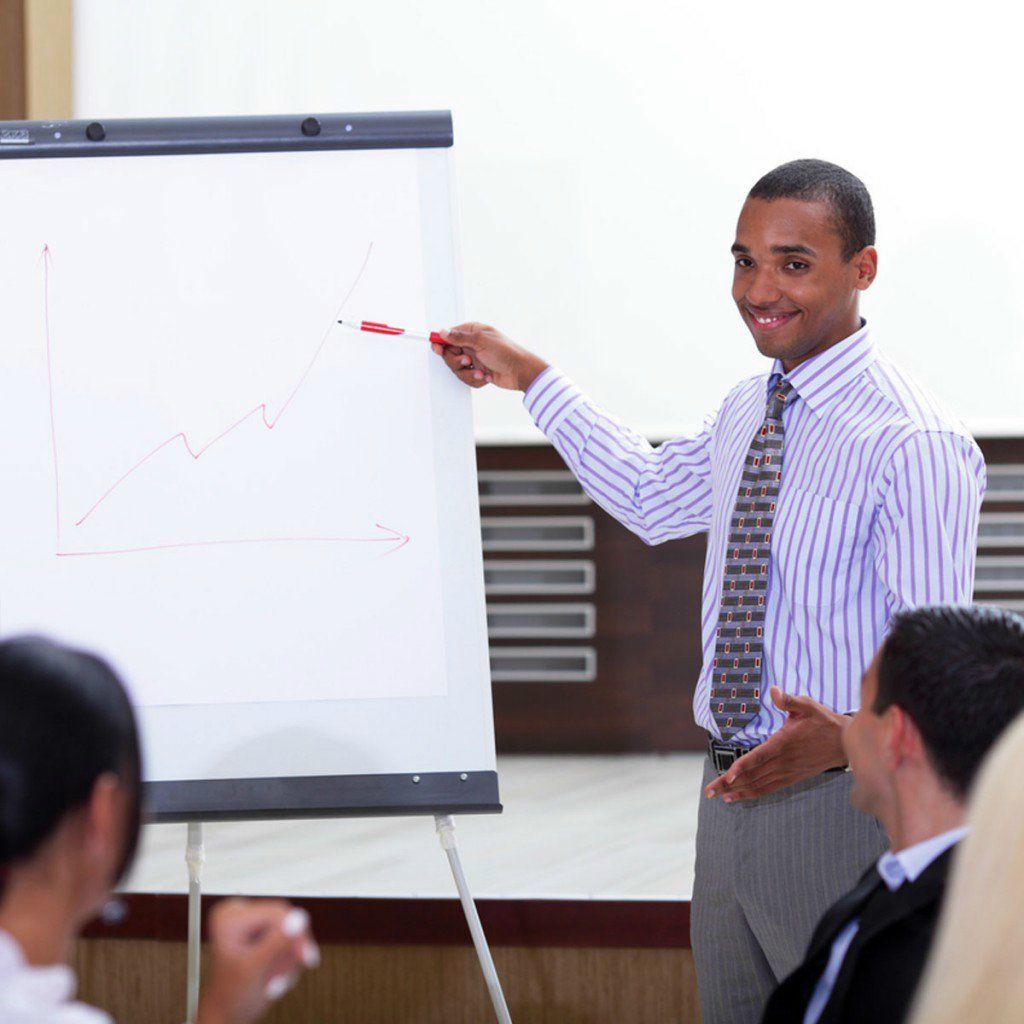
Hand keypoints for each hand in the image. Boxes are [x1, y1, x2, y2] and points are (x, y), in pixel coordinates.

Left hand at [196, 898, 319, 1023]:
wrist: (227, 1016)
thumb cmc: (230, 997)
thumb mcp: (254, 969)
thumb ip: (276, 942)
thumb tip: (298, 918)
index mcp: (230, 917)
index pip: (277, 913)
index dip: (295, 935)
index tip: (304, 955)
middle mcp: (240, 915)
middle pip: (286, 921)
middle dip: (290, 951)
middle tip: (287, 973)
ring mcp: (251, 925)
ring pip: (290, 933)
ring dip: (288, 960)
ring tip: (275, 980)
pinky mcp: (261, 935)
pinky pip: (288, 941)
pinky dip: (287, 962)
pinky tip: (275, 976)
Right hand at [431, 322, 548, 391]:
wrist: (520, 372)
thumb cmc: (506, 353)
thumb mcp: (481, 341)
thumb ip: (460, 337)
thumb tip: (443, 332)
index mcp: (472, 332)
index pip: (449, 336)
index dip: (442, 342)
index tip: (437, 347)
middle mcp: (472, 345)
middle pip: (450, 355)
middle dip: (457, 362)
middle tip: (467, 361)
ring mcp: (474, 359)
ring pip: (457, 369)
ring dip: (469, 373)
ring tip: (481, 372)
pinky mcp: (477, 372)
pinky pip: (467, 378)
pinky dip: (476, 379)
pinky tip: (486, 376)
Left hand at [703, 687, 848, 802]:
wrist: (846, 742)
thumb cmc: (823, 721)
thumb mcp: (808, 705)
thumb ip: (789, 700)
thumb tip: (774, 691)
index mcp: (784, 743)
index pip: (758, 757)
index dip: (741, 766)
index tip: (726, 776)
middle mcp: (784, 761)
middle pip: (752, 775)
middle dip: (729, 784)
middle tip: (709, 791)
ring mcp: (788, 772)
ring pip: (759, 784)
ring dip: (738, 791)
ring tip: (718, 796)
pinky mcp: (793, 778)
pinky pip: (769, 788)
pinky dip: (753, 794)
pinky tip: (740, 797)